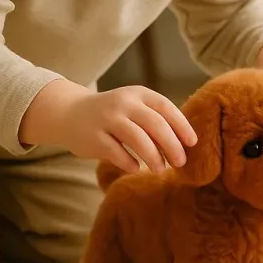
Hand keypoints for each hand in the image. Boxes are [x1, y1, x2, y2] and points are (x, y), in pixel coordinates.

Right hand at [21, 79, 197, 173]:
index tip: (192, 143)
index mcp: (138, 93)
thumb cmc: (112, 114)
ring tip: (161, 169)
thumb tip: (185, 144)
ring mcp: (107, 119)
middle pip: (156, 125)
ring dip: (154, 157)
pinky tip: (135, 168)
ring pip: (138, 139)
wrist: (69, 113)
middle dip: (172, 146)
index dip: (182, 126)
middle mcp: (124, 103)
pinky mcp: (94, 137)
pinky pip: (117, 153)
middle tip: (180, 162)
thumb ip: (155, 118)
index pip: (166, 107)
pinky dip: (130, 163)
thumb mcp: (133, 107)